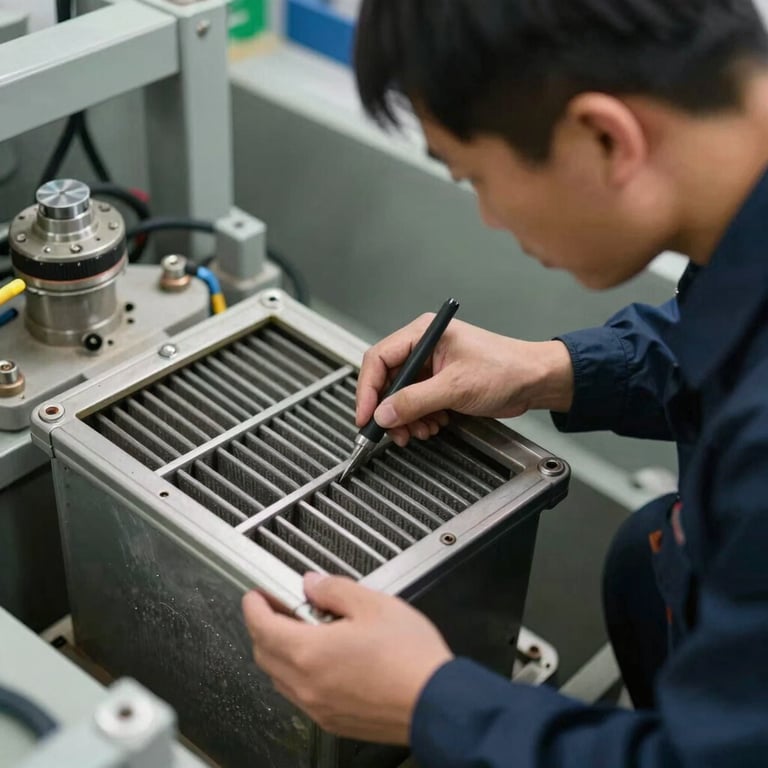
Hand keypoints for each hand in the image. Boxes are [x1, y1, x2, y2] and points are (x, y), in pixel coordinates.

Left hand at [242, 573, 453, 743]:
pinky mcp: (333, 721)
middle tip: (277, 607)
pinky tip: (323, 659)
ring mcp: (318, 707)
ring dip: (279, 652)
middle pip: (264, 654)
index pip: (262, 626)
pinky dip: (298, 674)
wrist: (436, 702)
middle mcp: (307, 684)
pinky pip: (300, 696)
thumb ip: (335, 589)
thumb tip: (313, 584)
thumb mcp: (373, 604)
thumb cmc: (410, 657)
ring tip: (302, 630)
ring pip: (280, 677)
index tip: (255, 595)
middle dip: (263, 627)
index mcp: (310, 652)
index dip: (254, 606)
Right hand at [357, 315, 573, 445]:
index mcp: (423, 334)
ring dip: (406, 419)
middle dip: (389, 410)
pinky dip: (419, 419)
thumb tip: (384, 414)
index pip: (379, 359)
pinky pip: (417, 404)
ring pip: (401, 396)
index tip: (366, 416)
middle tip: (390, 432)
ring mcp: (431, 367)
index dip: (368, 390)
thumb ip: (415, 401)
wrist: (534, 382)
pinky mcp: (440, 384)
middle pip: (387, 380)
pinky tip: (432, 426)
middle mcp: (423, 348)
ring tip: (418, 431)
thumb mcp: (455, 387)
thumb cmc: (505, 369)